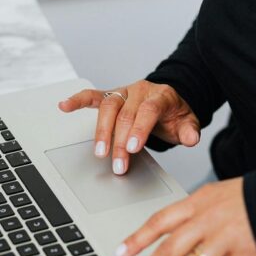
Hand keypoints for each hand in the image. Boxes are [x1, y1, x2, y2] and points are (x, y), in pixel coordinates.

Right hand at [58, 80, 199, 174]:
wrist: (168, 103)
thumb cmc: (174, 116)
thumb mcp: (187, 123)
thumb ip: (189, 131)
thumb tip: (191, 138)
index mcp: (160, 95)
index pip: (147, 110)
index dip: (139, 129)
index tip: (132, 148)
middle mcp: (140, 91)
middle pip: (126, 114)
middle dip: (120, 141)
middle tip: (118, 164)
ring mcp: (123, 92)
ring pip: (108, 107)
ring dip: (101, 131)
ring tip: (100, 152)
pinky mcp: (110, 96)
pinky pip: (92, 96)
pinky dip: (78, 100)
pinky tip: (64, 106)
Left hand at [116, 177, 255, 255]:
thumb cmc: (248, 196)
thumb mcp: (214, 194)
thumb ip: (193, 213)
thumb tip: (169, 232)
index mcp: (197, 204)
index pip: (160, 221)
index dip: (138, 238)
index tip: (121, 253)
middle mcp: (208, 221)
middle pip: (170, 249)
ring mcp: (227, 239)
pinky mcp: (247, 255)